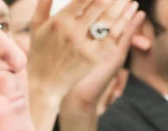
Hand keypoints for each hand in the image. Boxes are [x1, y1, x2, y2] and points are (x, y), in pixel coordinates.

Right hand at [27, 0, 141, 102]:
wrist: (44, 84)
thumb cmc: (39, 53)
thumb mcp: (36, 26)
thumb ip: (44, 2)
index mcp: (60, 21)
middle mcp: (73, 32)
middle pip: (99, 5)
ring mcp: (85, 46)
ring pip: (109, 20)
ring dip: (122, 6)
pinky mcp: (94, 58)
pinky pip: (112, 37)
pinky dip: (123, 24)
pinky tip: (131, 14)